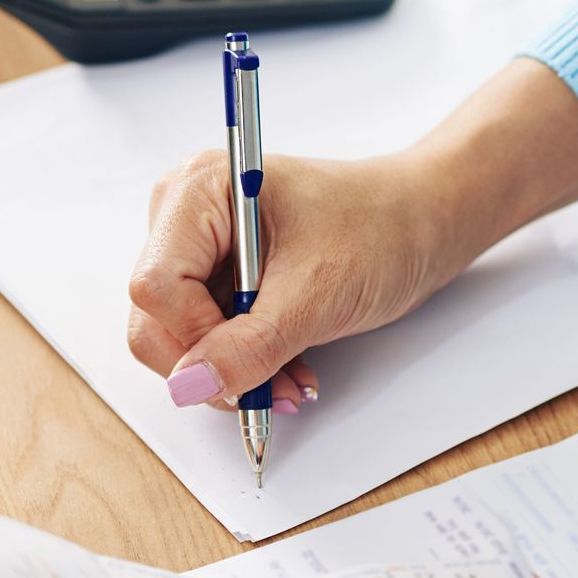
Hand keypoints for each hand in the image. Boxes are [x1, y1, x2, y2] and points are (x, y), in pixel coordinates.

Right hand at [127, 59, 577, 409]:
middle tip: (271, 386)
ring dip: (230, 372)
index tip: (246, 361)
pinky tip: (284, 368)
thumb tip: (188, 386)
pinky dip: (241, 363)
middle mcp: (184, 215)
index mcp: (199, 191)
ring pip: (176, 337)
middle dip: (211, 364)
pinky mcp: (215, 277)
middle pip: (153, 316)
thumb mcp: (317, 295)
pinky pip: (203, 337)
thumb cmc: (382, 229)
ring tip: (289, 380)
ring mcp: (197, 248)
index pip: (155, 285)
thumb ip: (248, 346)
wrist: (423, 222)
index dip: (195, 336)